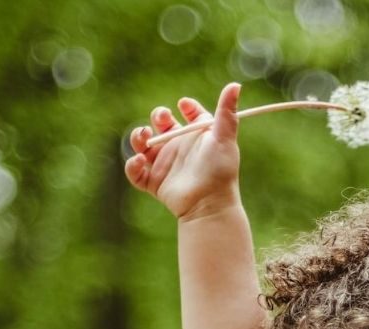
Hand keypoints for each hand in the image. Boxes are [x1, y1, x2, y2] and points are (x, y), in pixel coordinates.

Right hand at [123, 82, 242, 220]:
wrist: (209, 204)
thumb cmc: (220, 171)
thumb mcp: (223, 138)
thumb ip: (226, 112)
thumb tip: (235, 84)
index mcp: (197, 136)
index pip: (190, 114)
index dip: (186, 107)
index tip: (184, 105)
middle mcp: (180, 148)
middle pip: (161, 125)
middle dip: (158, 117)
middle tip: (162, 119)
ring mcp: (165, 165)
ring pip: (143, 145)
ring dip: (138, 137)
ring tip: (145, 137)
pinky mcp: (154, 182)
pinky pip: (135, 172)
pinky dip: (132, 165)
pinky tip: (141, 161)